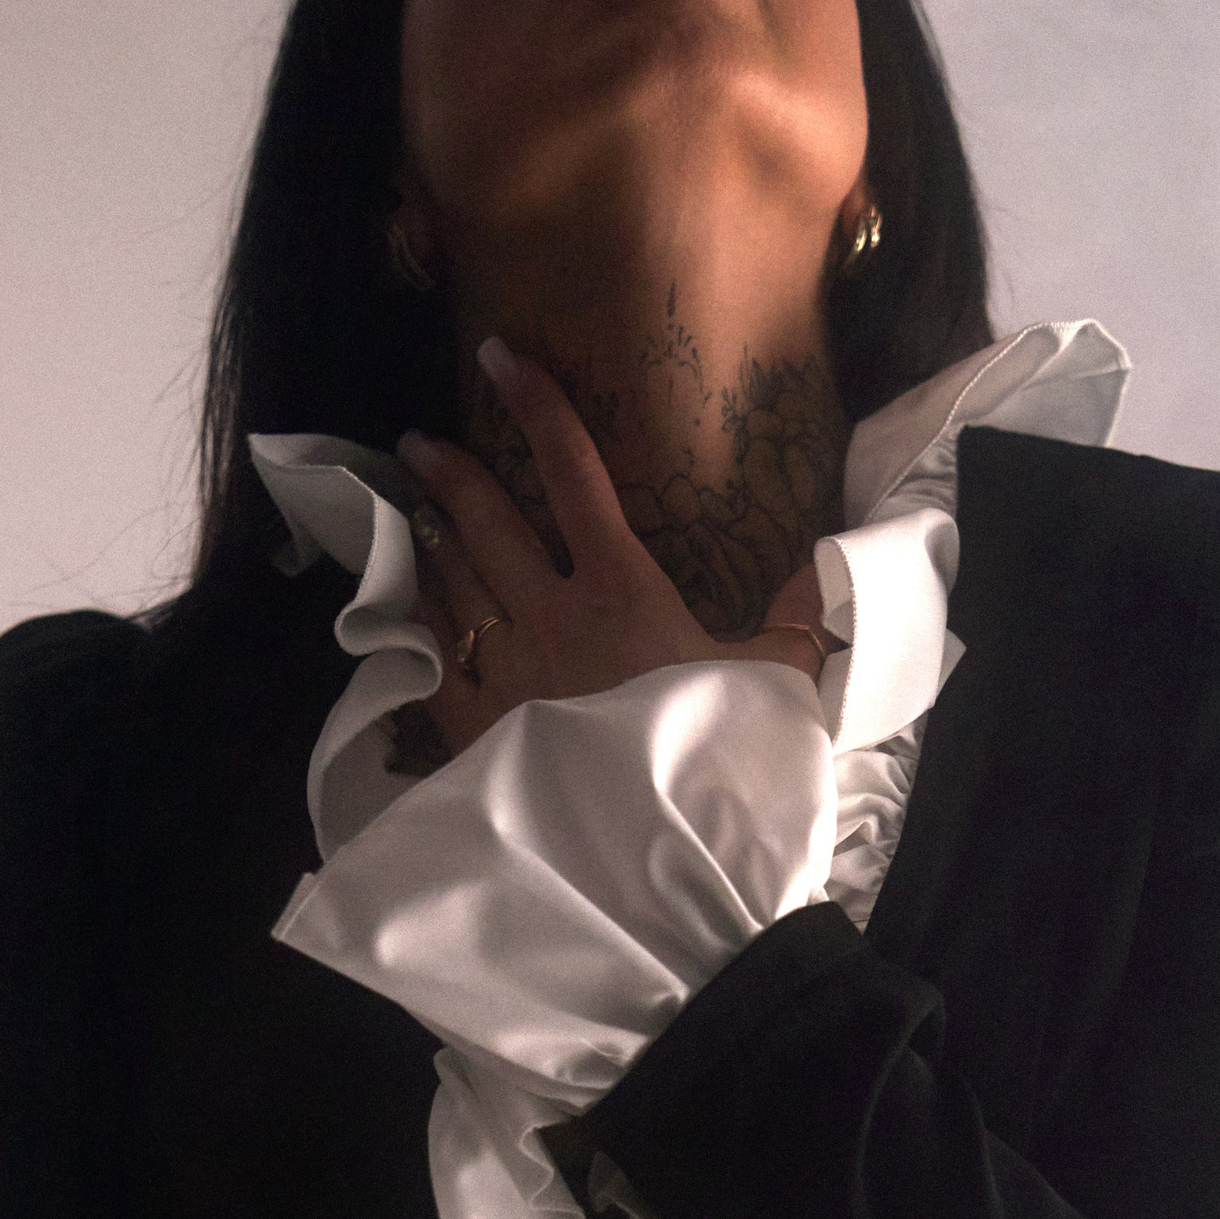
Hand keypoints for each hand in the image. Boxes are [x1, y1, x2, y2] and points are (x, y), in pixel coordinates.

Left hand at [399, 336, 834, 759]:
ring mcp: (505, 674)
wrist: (656, 861)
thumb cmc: (720, 766)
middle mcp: (551, 618)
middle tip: (419, 439)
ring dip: (430, 538)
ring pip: (452, 584)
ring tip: (411, 507)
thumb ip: (795, 619)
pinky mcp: (473, 731)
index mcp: (622, 592)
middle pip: (489, 524)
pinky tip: (401, 602)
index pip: (574, 478)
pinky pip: (429, 658)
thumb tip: (818, 566)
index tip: (502, 357)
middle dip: (452, 473)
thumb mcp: (779, 684)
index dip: (538, 409)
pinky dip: (412, 620)